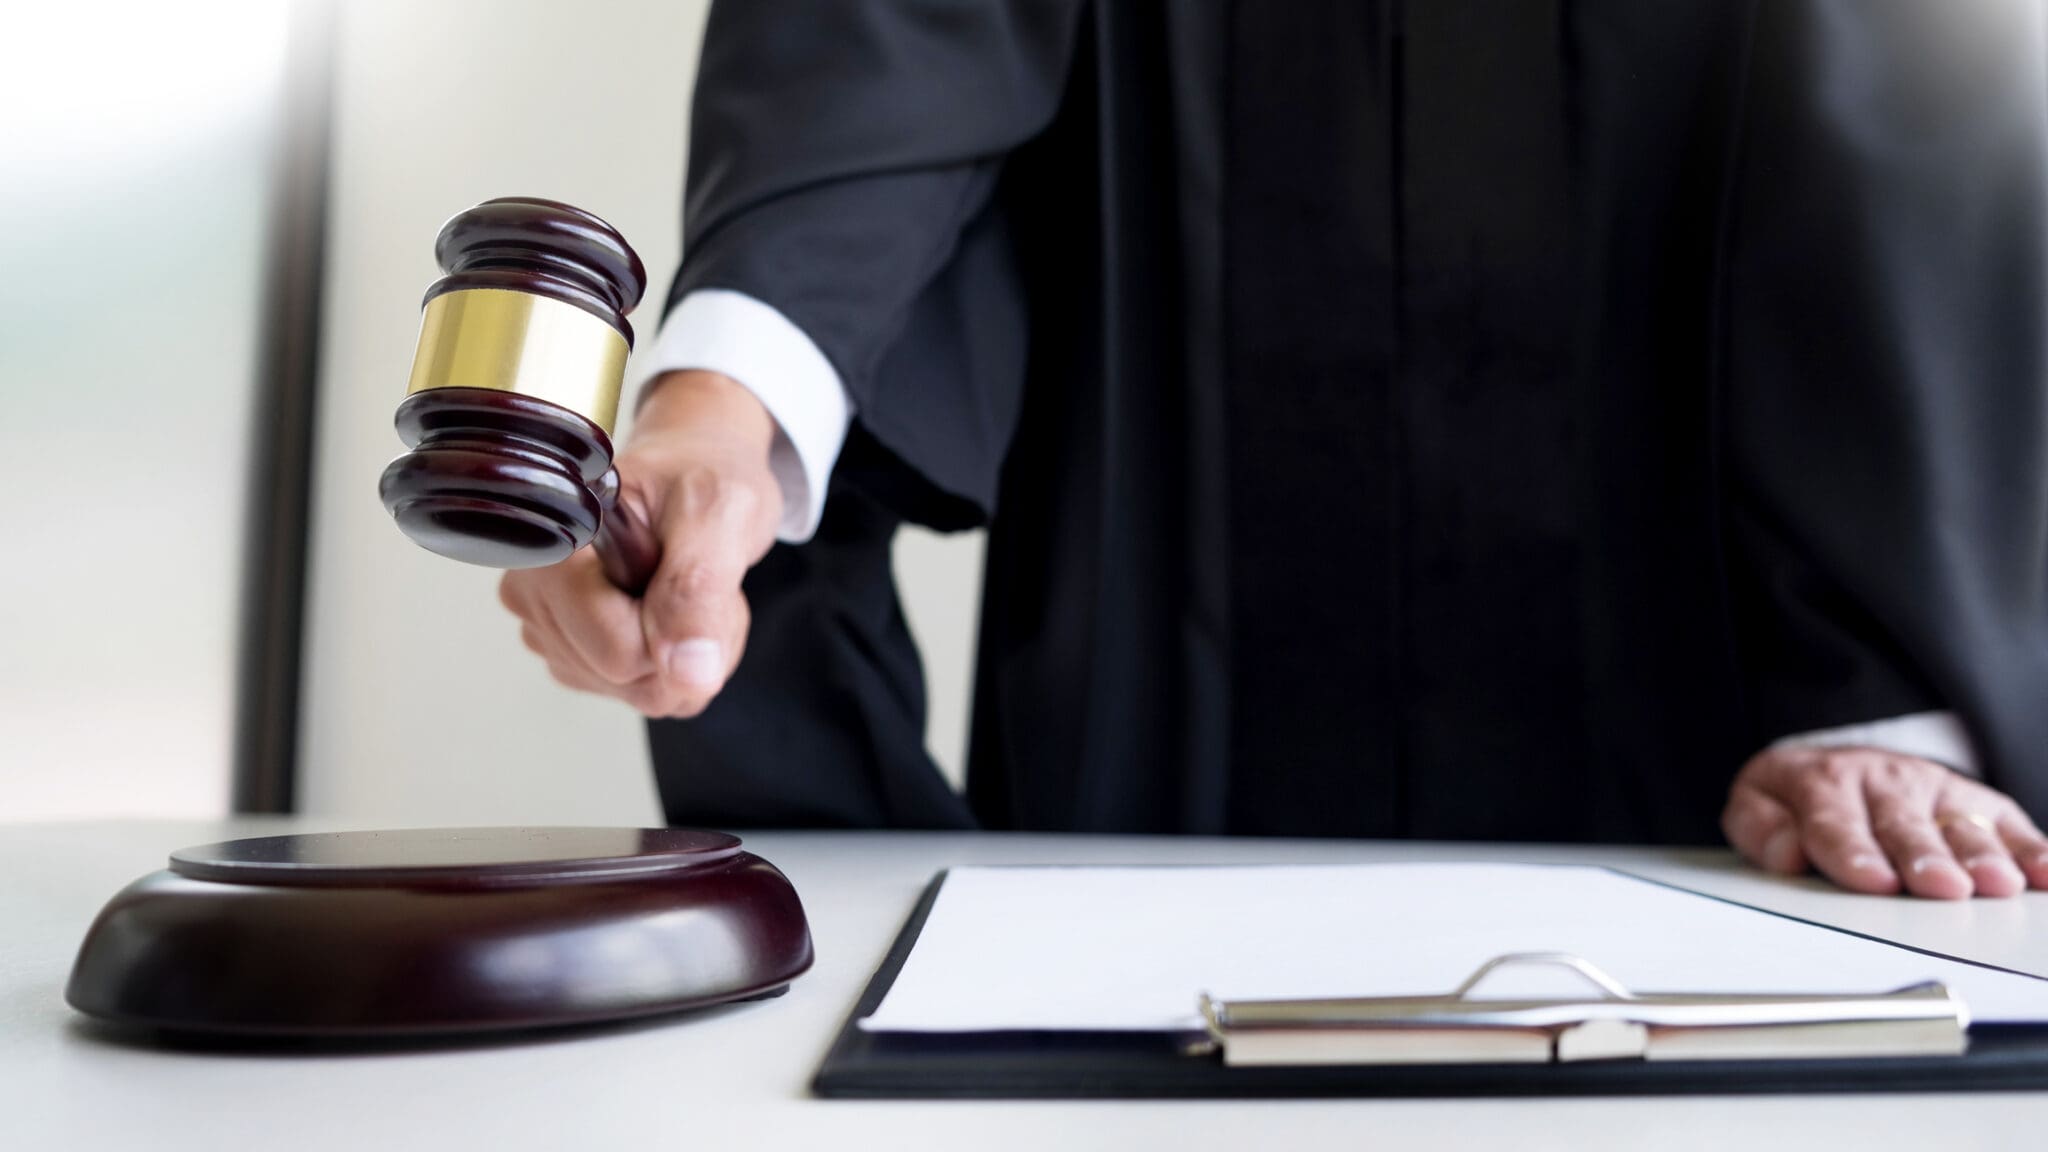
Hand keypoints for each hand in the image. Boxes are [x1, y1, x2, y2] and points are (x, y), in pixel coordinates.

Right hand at [498, 369, 782, 716]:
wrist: (695, 470)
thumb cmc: (702, 474)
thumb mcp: (718, 512)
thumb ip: (699, 588)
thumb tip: (687, 673)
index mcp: (551, 550)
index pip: (617, 651)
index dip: (675, 624)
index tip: (691, 566)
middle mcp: (531, 592)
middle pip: (624, 677)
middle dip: (685, 639)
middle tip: (698, 572)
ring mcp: (546, 627)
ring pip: (636, 690)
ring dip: (684, 648)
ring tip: (683, 581)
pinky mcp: (569, 650)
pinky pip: (639, 690)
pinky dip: (674, 659)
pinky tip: (669, 606)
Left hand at [1722, 745, 2047, 898]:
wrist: (1839, 759)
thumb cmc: (1801, 795)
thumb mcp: (1758, 801)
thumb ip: (1762, 827)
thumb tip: (1786, 854)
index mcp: (1826, 784)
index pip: (1838, 823)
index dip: (1855, 853)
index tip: (1874, 882)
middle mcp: (1886, 783)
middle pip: (1906, 826)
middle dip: (1925, 857)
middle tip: (1941, 886)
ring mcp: (1935, 790)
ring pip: (1960, 826)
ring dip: (1983, 855)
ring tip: (1998, 884)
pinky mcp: (1976, 802)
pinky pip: (2007, 823)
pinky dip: (2030, 848)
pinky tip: (2044, 871)